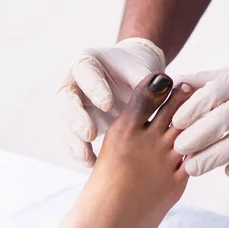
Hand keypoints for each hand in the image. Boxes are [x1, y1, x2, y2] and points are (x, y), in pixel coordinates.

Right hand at [57, 38, 164, 165]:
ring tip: (87, 157)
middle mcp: (72, 85)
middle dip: (77, 119)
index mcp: (86, 63)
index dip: (94, 89)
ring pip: (66, 125)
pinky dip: (81, 153)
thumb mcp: (140, 72)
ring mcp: (71, 108)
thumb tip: (161, 84)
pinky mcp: (75, 127)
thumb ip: (145, 79)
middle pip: (67, 101)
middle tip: (90, 134)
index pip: (85, 73)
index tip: (107, 104)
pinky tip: (92, 164)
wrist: (129, 77)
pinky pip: (73, 141)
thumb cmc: (134, 70)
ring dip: (75, 142)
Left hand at [171, 36, 228, 177]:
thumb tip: (177, 84)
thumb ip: (211, 80)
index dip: (189, 112)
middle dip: (194, 140)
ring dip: (211, 159)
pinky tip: (228, 170)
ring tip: (193, 167)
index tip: (174, 125)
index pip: (211, 94)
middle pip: (220, 122)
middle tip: (177, 151)